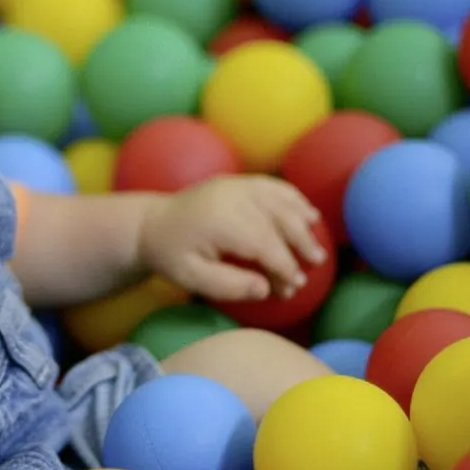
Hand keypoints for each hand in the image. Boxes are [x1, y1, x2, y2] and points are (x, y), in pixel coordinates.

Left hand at [138, 176, 326, 303]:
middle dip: (300, 243)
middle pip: (278, 219)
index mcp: (219, 220)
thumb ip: (228, 286)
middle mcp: (231, 196)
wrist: (152, 222)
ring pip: (280, 200)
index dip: (284, 265)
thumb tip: (265, 289)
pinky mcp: (238, 180)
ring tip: (316, 245)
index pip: (263, 243)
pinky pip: (273, 186)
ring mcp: (235, 184)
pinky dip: (294, 199)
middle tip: (316, 265)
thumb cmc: (172, 255)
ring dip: (302, 222)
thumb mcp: (192, 278)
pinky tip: (308, 215)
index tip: (295, 285)